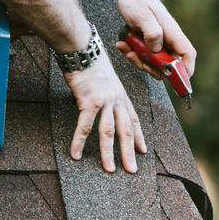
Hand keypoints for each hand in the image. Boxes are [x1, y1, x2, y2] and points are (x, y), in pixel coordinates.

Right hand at [62, 49, 147, 172]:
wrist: (83, 50)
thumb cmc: (91, 64)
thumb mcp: (106, 81)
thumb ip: (106, 96)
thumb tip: (98, 107)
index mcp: (121, 96)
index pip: (134, 120)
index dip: (139, 136)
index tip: (143, 150)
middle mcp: (116, 100)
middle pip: (125, 130)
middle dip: (129, 152)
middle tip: (132, 169)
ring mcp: (105, 101)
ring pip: (108, 132)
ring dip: (108, 153)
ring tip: (109, 169)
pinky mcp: (89, 101)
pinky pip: (84, 126)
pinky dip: (79, 141)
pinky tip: (76, 154)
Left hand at [113, 0, 196, 80]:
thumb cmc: (137, 1)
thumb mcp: (142, 16)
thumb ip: (152, 33)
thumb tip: (157, 50)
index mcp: (172, 33)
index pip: (187, 54)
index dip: (185, 69)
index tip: (176, 79)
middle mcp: (168, 40)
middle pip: (168, 65)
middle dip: (150, 67)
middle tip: (134, 56)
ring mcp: (158, 43)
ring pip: (153, 64)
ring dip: (138, 60)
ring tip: (125, 47)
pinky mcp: (148, 44)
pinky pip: (143, 57)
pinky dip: (132, 54)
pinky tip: (122, 45)